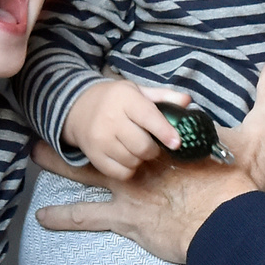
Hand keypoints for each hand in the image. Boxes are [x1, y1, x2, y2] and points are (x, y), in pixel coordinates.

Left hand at [31, 51, 264, 264]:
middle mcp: (143, 158)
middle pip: (107, 138)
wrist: (228, 224)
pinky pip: (89, 217)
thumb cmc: (241, 181)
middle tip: (56, 116)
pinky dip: (65, 218)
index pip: (149, 119)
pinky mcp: (126, 218)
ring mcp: (130, 187)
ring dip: (60, 162)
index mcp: (170, 138)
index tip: (121, 101)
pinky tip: (41, 219)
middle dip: (82, 128)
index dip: (138, 113)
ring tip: (34, 152)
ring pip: (86, 171)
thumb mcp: (263, 130)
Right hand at [61, 78, 197, 179]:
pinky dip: (129, 169)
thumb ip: (163, 96)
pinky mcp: (94, 156)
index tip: (177, 142)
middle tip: (153, 144)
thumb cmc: (114, 99)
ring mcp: (100, 140)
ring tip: (137, 148)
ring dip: (141, 159)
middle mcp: (110, 119)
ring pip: (132, 161)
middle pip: (142, 145)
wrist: (77, 108)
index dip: (164, 132)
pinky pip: (120, 173)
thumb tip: (188, 102)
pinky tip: (127, 158)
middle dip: (154, 149)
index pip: (148, 117)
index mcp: (125, 99)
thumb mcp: (137, 91)